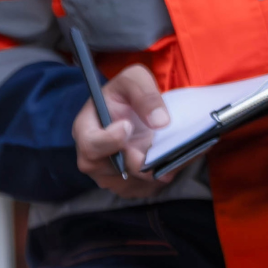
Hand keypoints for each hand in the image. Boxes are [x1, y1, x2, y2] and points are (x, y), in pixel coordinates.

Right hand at [73, 63, 170, 196]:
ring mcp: (111, 178)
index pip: (91, 145)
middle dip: (145, 160)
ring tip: (181, 151)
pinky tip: (178, 158)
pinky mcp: (130, 187)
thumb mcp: (133, 79)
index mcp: (85, 131)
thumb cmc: (125, 94)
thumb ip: (144, 94)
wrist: (129, 112)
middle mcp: (93, 160)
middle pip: (118, 169)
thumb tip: (160, 122)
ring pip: (138, 182)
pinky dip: (167, 174)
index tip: (127, 125)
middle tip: (169, 148)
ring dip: (161, 169)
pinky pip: (150, 188)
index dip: (109, 140)